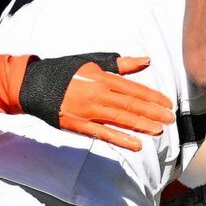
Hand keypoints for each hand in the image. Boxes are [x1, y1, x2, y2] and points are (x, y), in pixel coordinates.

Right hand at [18, 53, 174, 150]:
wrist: (35, 85)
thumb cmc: (65, 72)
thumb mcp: (93, 63)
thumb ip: (120, 65)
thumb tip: (146, 60)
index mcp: (102, 78)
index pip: (134, 89)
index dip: (152, 97)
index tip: (168, 104)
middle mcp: (98, 93)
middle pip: (131, 104)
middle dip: (152, 112)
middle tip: (170, 119)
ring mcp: (89, 110)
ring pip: (121, 118)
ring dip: (141, 125)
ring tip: (159, 130)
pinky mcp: (79, 124)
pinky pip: (104, 133)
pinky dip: (121, 139)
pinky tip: (137, 144)